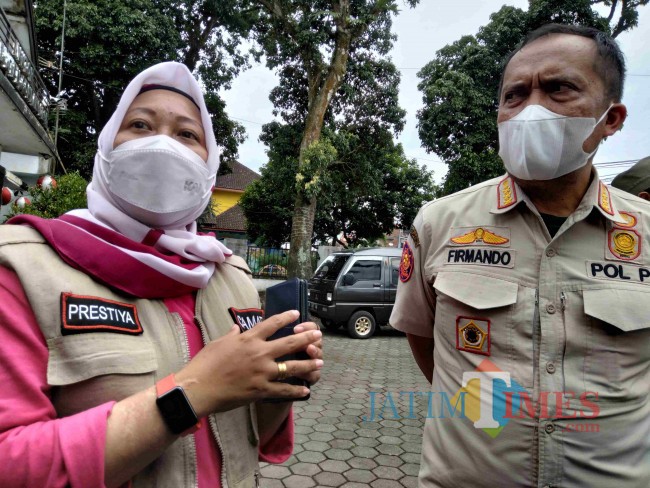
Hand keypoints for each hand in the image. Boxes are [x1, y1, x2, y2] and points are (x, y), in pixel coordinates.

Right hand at [174, 310, 322, 415]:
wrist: (198, 388)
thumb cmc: (205, 364)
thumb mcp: (217, 343)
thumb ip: (231, 335)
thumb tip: (235, 328)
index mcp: (248, 339)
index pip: (272, 323)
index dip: (286, 317)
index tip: (297, 313)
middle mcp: (259, 353)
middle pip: (289, 343)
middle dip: (306, 338)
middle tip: (318, 335)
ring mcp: (262, 372)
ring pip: (292, 366)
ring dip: (308, 364)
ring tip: (320, 362)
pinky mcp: (261, 390)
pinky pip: (283, 390)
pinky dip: (296, 390)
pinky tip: (306, 390)